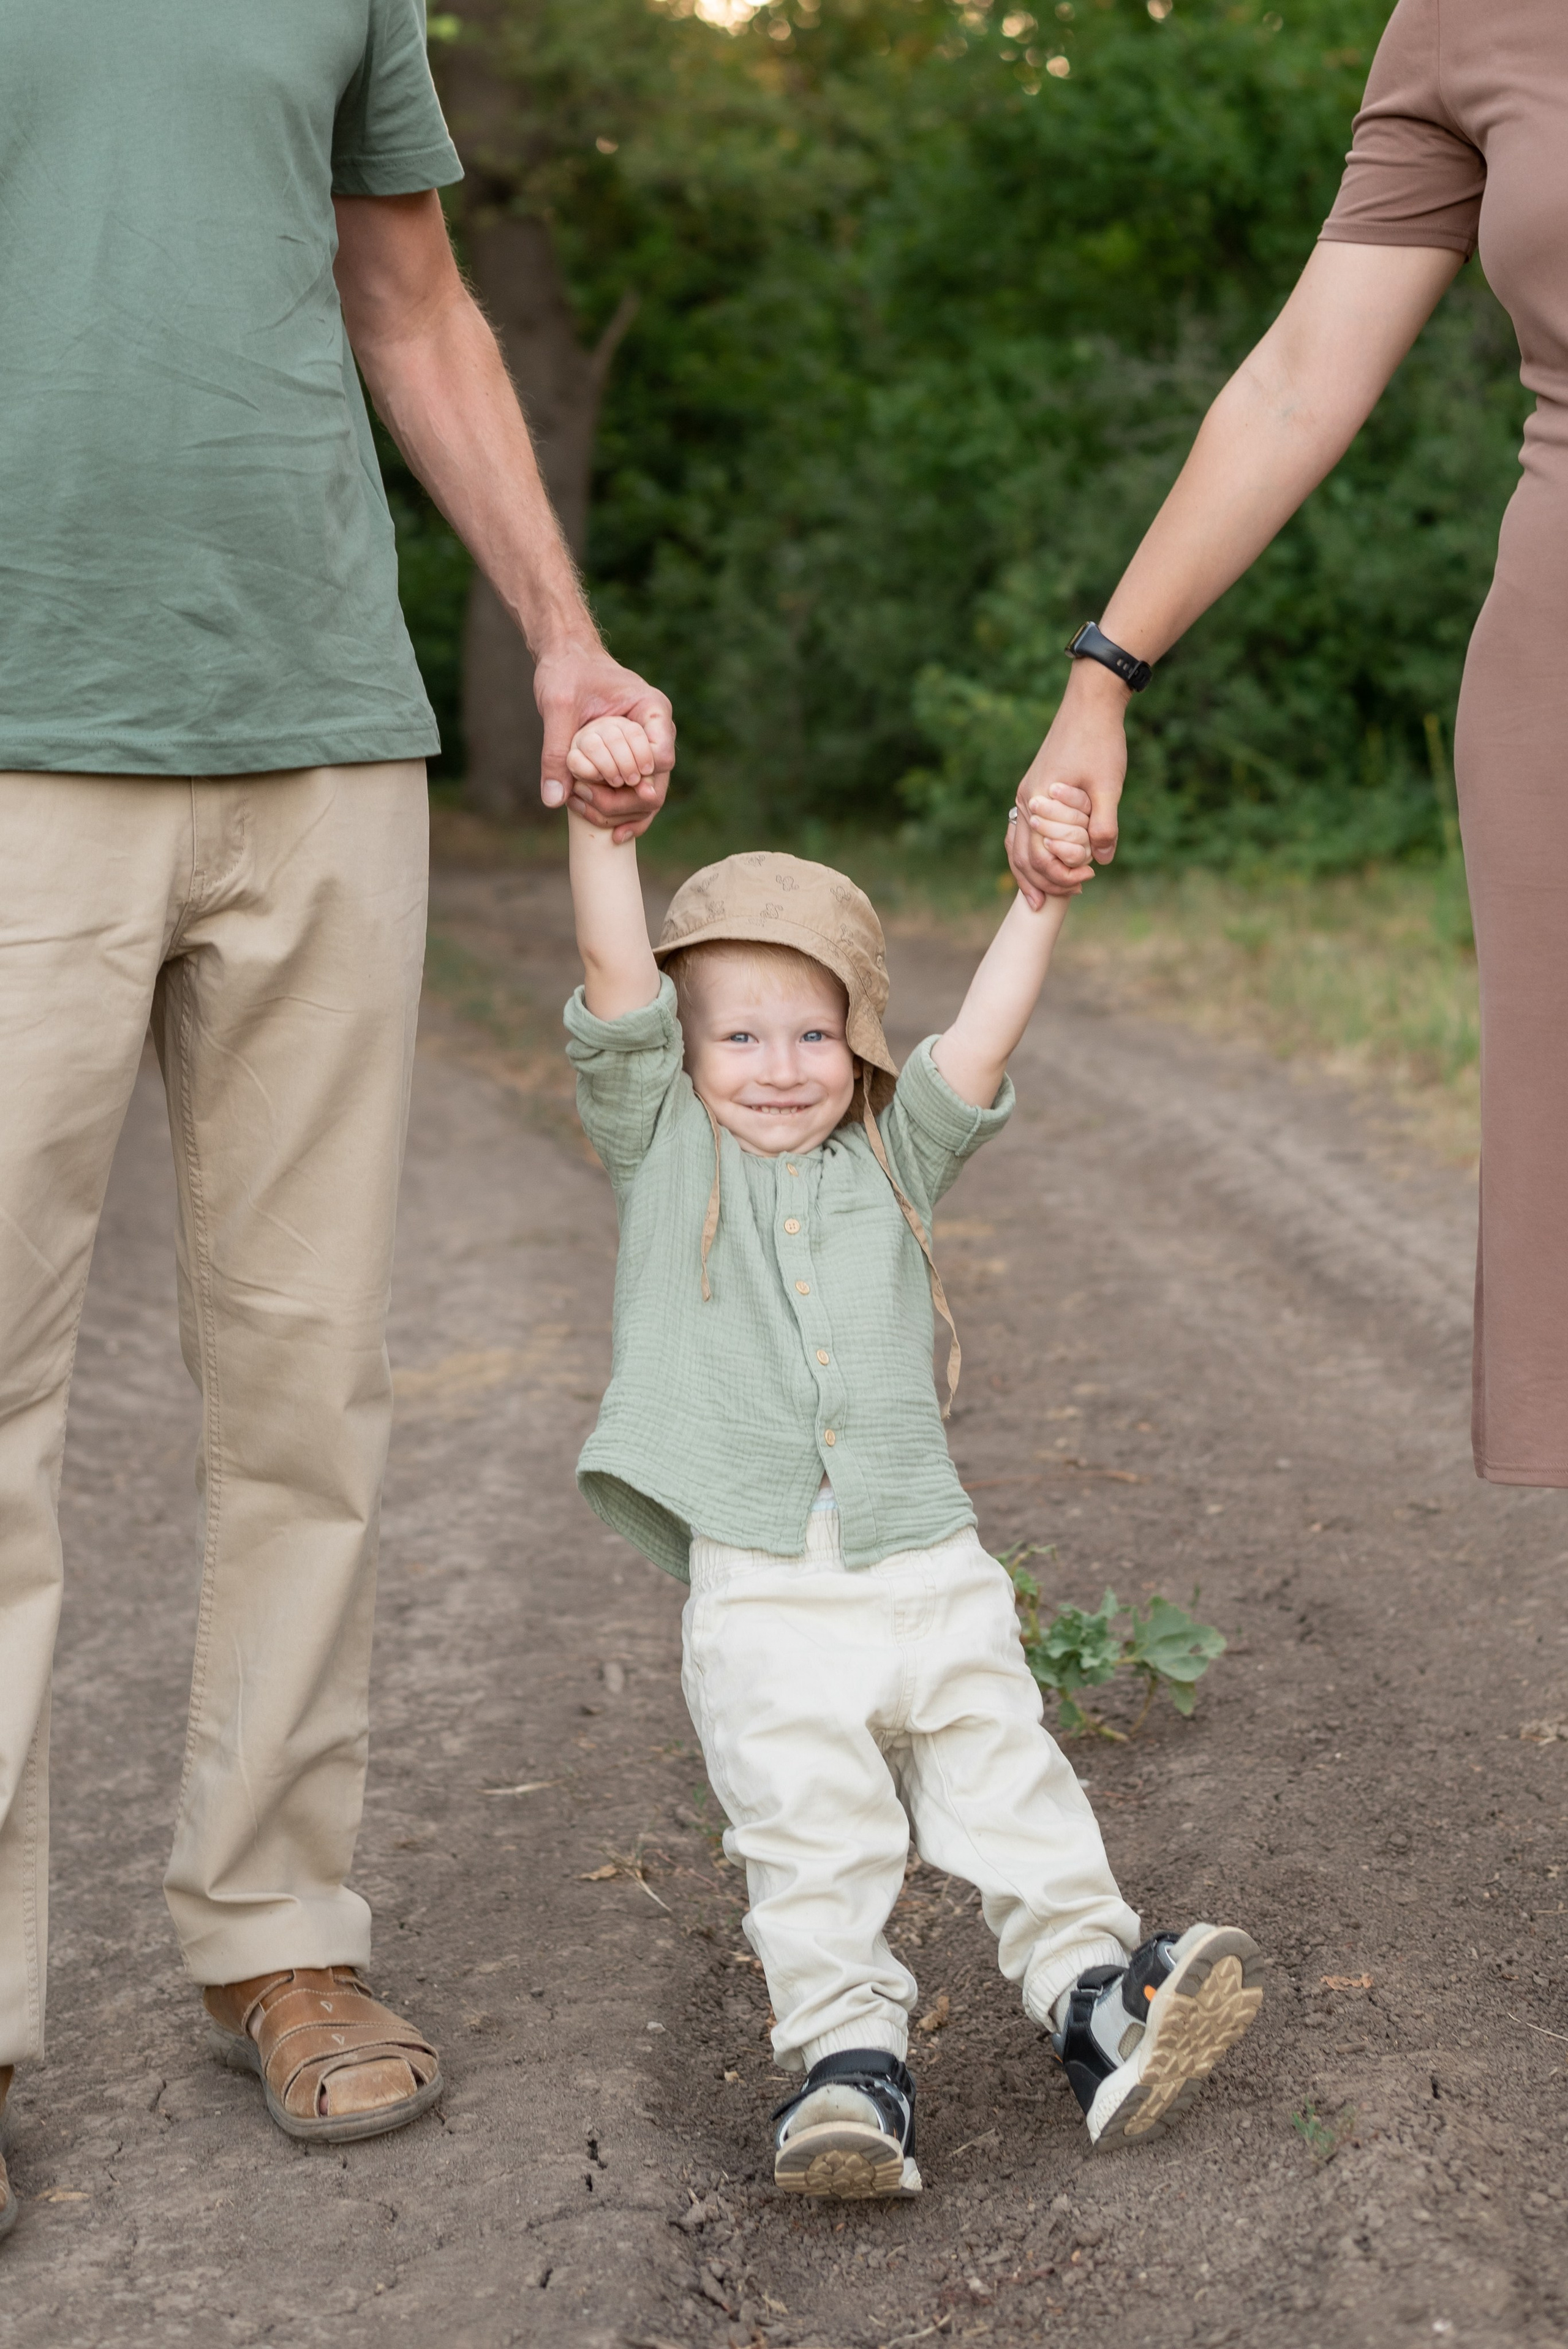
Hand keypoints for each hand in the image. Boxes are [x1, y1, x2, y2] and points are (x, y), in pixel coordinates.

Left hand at [536, 642, 675, 841]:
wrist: (566, 659)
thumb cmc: (567, 671)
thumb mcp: (558, 706)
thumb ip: (557, 750)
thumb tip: (554, 799)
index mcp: (651, 710)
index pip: (662, 755)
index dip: (640, 777)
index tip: (613, 781)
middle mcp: (656, 733)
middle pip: (657, 784)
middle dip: (628, 804)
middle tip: (590, 807)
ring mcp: (645, 750)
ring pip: (649, 797)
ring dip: (623, 814)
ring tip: (592, 819)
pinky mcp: (630, 762)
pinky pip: (636, 796)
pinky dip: (624, 814)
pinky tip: (612, 834)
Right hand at [1006, 660, 1129, 907]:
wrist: (1091, 703)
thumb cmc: (1100, 742)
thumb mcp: (1109, 785)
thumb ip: (1104, 825)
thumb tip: (1103, 861)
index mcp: (1038, 801)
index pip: (1039, 855)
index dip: (1061, 875)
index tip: (1087, 880)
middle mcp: (1026, 800)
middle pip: (1021, 855)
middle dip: (1040, 882)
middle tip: (1064, 899)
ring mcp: (1027, 794)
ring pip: (1017, 844)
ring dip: (1029, 871)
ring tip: (1041, 895)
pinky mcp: (1035, 789)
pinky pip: (1023, 829)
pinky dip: (1029, 850)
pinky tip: (1042, 860)